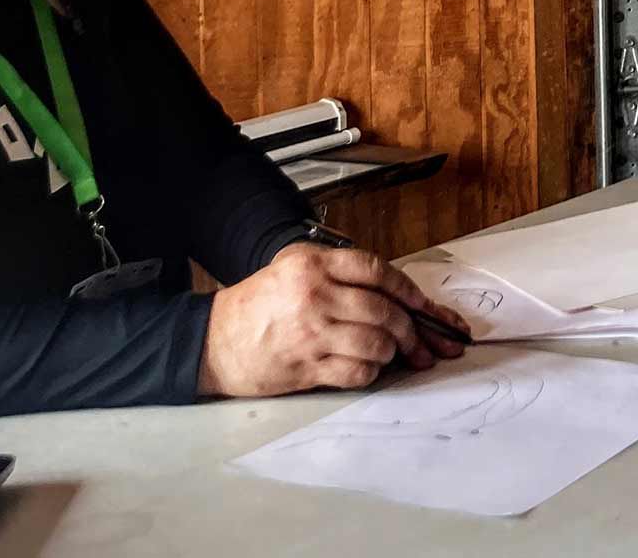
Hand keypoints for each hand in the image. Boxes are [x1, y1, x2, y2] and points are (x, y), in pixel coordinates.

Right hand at [196, 243, 466, 397]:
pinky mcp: (307, 367)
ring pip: (377, 343)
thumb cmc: (258, 305)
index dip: (408, 289)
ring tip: (392, 353)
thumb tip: (394, 293)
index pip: (376, 270)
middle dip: (411, 329)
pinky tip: (368, 367)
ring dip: (393, 351)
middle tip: (421, 341)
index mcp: (313, 265)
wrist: (213, 341)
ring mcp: (312, 333)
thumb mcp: (292, 268)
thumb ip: (339, 272)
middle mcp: (315, 296)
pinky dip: (372, 372)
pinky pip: (358, 372)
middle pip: (384, 311)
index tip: (424, 305)